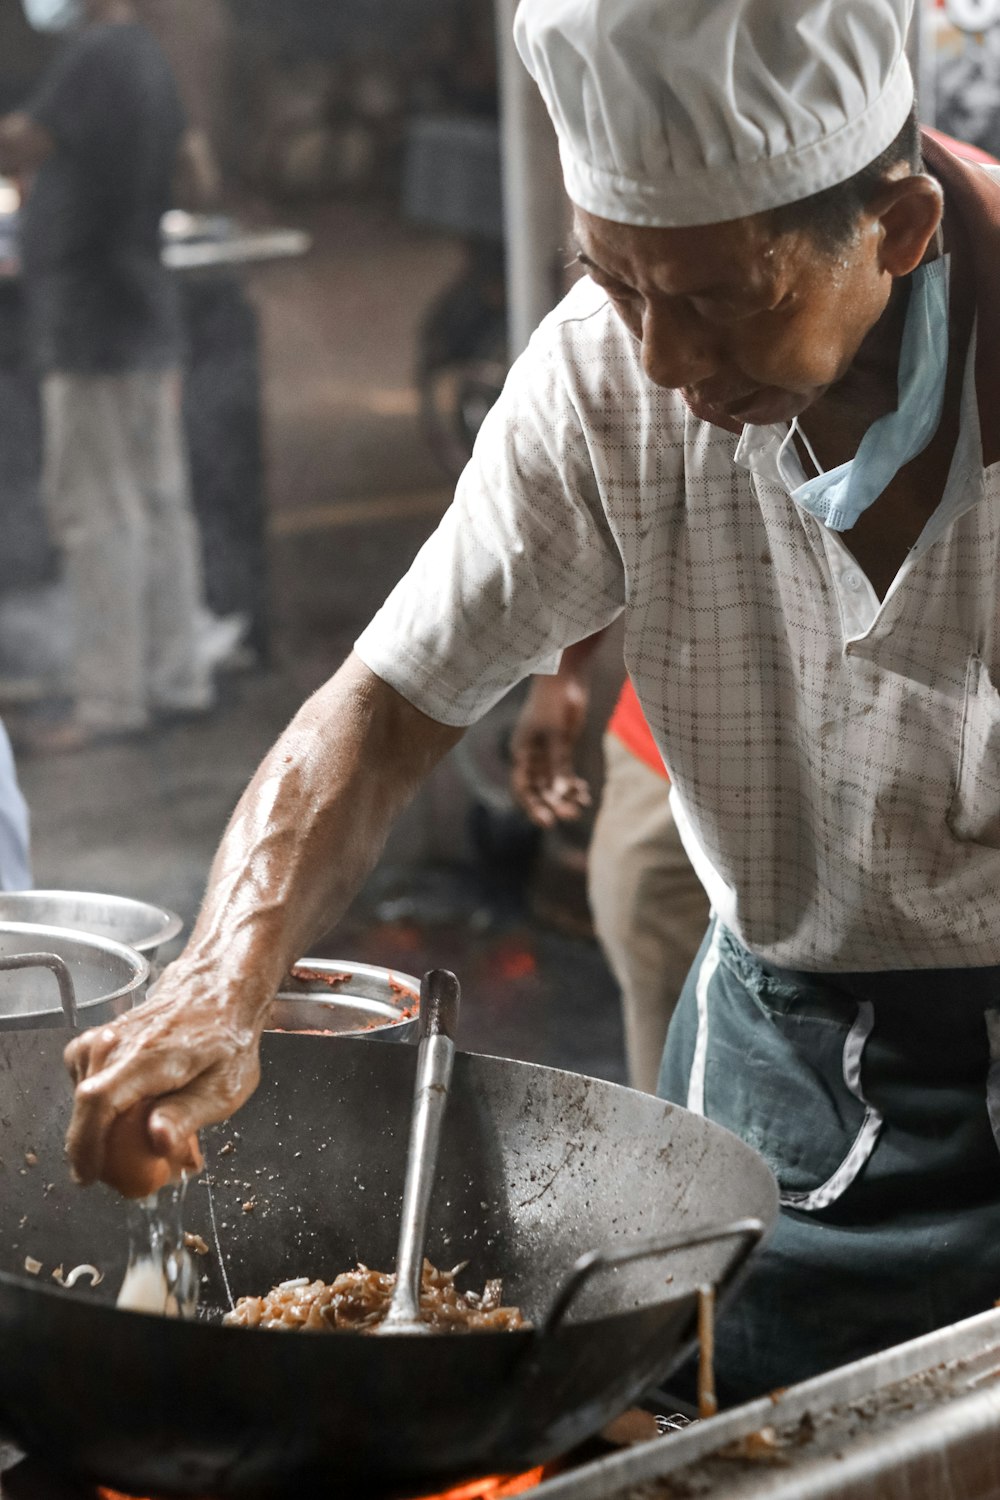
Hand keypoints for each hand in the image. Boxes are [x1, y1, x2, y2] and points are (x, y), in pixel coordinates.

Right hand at [63, 960, 264, 1193]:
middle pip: (84, 1103)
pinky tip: (125, 1110)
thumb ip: (188, 1114)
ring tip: (134, 1138)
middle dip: (95, 1145)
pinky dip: (99, 1102)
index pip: (99, 1101)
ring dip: (100, 1124)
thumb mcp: (225, 1086)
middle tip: (123, 1171)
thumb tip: (158, 1141)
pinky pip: (85, 1079)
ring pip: (83, 1093)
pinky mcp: (100, 1040)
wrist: (220, 991)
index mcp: (148, 1056)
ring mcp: (105, 1038)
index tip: (88, 1175)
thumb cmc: (227, 1039)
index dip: (85, 1143)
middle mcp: (118, 1043)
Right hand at [510, 671, 591, 826]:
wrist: (566, 675)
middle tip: (572, 816)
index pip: (522, 787)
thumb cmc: (555, 701)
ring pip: (554, 783)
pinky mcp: (562, 747)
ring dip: (566, 797)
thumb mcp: (557, 733)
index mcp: (522, 752)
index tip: (547, 822)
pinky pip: (565, 773)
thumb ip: (559, 763)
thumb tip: (561, 793)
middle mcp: (532, 756)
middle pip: (539, 789)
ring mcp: (547, 752)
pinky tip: (585, 794)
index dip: (532, 806)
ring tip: (583, 806)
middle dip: (554, 804)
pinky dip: (573, 785)